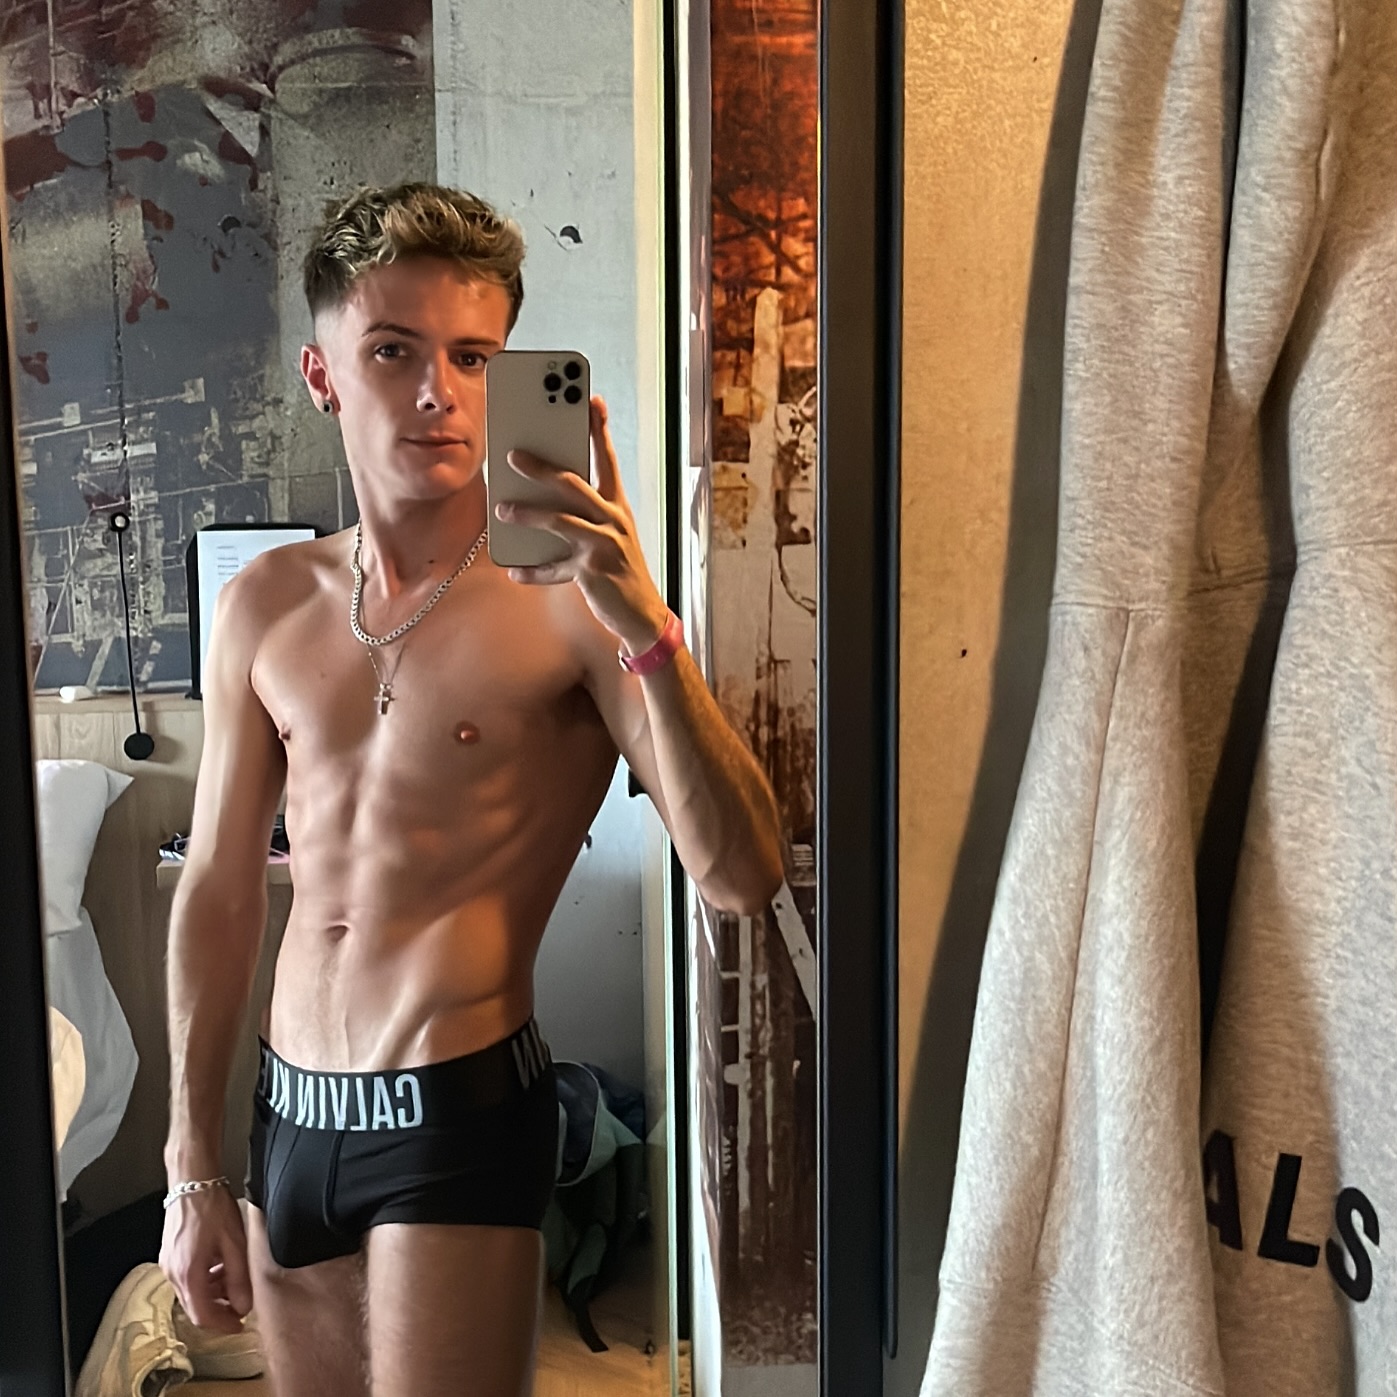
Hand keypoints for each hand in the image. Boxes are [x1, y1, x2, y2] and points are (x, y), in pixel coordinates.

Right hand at [159, 1186, 252, 1334]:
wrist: (191, 1181)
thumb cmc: (211, 1207)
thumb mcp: (234, 1243)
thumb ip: (239, 1278)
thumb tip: (243, 1305)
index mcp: (188, 1274)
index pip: (203, 1316)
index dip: (223, 1325)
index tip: (239, 1325)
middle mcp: (173, 1274)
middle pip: (195, 1307)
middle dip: (219, 1310)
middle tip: (240, 1306)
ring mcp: (168, 1264)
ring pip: (190, 1292)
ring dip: (212, 1293)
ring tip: (233, 1282)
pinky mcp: (169, 1255)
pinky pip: (186, 1277)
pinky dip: (203, 1280)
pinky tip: (219, 1267)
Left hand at [496, 396, 669, 654]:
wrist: (641, 613)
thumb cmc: (617, 568)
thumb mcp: (604, 534)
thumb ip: (578, 513)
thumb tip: (534, 495)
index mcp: (616, 505)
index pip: (607, 459)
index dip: (599, 429)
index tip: (591, 398)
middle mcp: (614, 520)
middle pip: (574, 484)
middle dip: (543, 467)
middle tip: (513, 454)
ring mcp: (605, 545)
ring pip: (562, 521)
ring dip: (529, 514)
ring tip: (501, 509)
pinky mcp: (594, 571)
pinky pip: (556, 567)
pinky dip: (533, 571)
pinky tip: (513, 570)